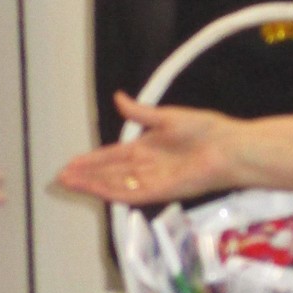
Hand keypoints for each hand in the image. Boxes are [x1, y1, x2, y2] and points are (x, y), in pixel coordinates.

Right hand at [56, 94, 238, 204]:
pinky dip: (112, 192)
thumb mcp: (168, 117)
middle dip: (85, 175)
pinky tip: (95, 190)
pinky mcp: (162, 191)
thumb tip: (118, 97)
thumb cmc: (207, 130)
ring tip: (70, 183)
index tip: (72, 163)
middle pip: (109, 173)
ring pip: (115, 184)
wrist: (230, 147)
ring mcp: (153, 181)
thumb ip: (140, 112)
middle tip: (61, 177)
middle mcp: (147, 167)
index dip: (91, 160)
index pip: (112, 156)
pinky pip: (131, 194)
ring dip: (92, 184)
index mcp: (148, 148)